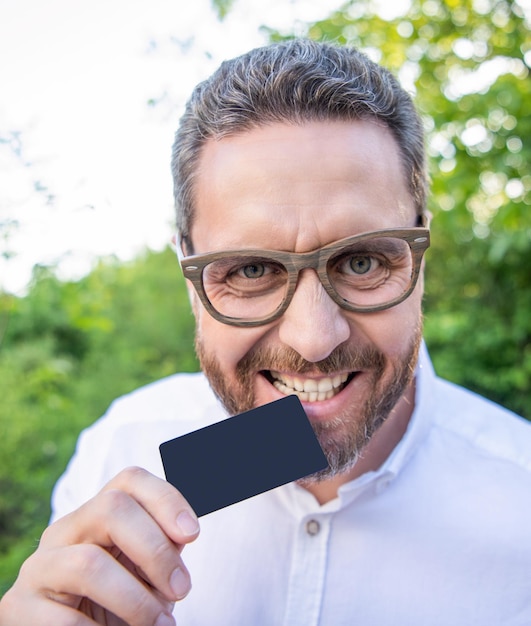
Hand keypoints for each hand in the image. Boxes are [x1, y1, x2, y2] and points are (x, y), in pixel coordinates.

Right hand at [0, 467, 199, 625]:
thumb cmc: (116, 604)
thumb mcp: (142, 572)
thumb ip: (162, 547)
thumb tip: (185, 531)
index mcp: (96, 515)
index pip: (129, 480)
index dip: (165, 498)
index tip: (193, 534)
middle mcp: (65, 530)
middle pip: (111, 507)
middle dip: (155, 549)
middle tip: (181, 589)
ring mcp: (38, 567)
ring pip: (89, 564)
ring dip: (135, 599)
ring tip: (159, 625)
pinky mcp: (18, 607)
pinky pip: (66, 620)